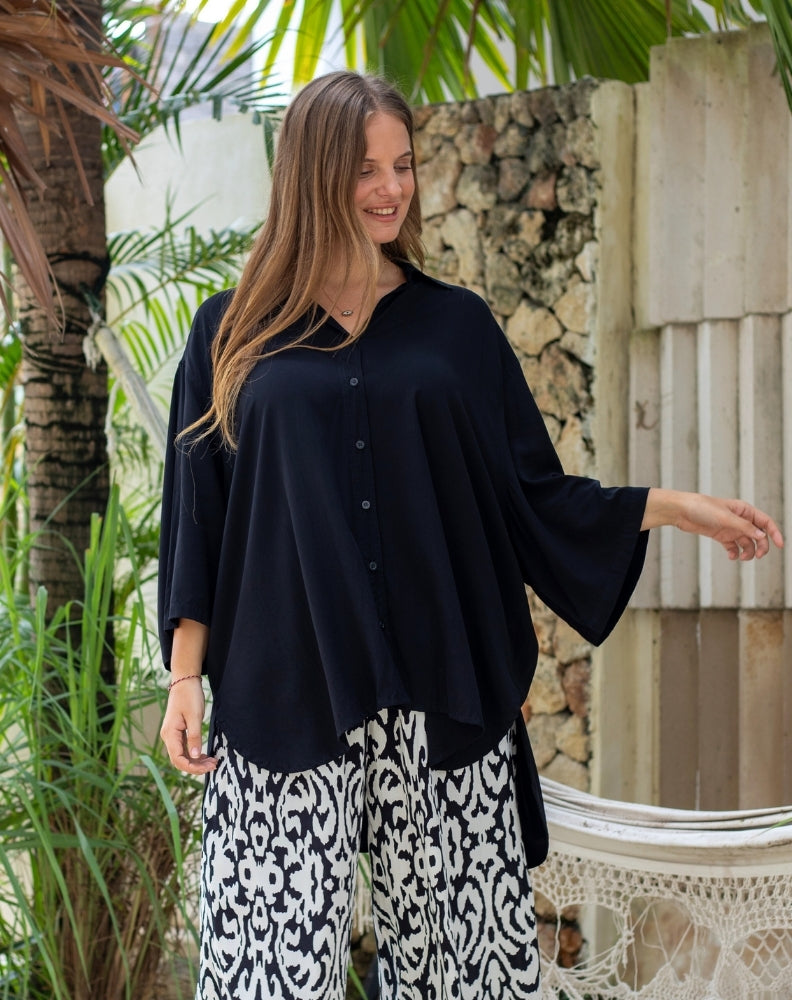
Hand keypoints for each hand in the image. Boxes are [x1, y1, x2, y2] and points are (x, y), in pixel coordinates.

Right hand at [160, 678, 216, 773]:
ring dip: (196, 761)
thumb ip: (194, 736)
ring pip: (182, 755)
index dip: (192, 767)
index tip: (207, 768)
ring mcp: (172, 734)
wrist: (184, 681)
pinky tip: (205, 755)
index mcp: (170, 734)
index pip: (178, 759)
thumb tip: (195, 756)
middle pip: (179, 759)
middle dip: (196, 766)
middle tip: (214, 765)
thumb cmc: (189, 696)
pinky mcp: (177, 732)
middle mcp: (168, 736)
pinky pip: (184, 748)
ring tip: (212, 762)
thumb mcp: (195, 716)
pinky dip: (194, 753)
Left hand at [643, 488, 784, 559]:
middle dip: (761, 546)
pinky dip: (735, 553)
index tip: (780, 545)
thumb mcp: (726, 517)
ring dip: (748, 551)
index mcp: (744, 510)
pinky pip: (733, 547)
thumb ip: (744, 527)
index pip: (765, 522)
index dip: (774, 533)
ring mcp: (730, 528)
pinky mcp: (720, 535)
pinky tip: (731, 556)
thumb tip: (762, 537)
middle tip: (759, 556)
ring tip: (742, 557)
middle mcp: (739, 519)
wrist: (681, 511)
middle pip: (758, 535)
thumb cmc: (702, 508)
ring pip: (746, 543)